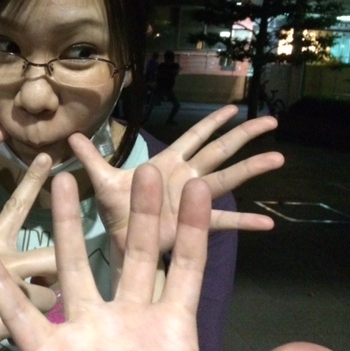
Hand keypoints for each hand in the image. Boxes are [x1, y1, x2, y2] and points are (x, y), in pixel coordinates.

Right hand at [0, 153, 56, 350]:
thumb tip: (24, 280)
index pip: (16, 206)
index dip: (33, 181)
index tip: (48, 158)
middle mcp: (5, 260)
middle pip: (52, 254)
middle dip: (61, 263)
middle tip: (57, 274)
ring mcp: (9, 287)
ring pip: (51, 292)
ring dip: (40, 303)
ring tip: (20, 314)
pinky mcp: (10, 315)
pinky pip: (37, 320)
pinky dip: (29, 327)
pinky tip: (4, 329)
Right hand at [0, 165, 344, 350]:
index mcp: (171, 327)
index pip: (185, 266)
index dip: (191, 227)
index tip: (195, 185)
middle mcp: (127, 319)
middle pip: (132, 253)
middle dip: (138, 212)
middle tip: (141, 168)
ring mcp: (85, 332)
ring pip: (74, 268)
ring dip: (68, 227)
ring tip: (63, 182)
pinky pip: (17, 313)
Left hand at [70, 105, 282, 253]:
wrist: (117, 242)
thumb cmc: (114, 211)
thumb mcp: (103, 180)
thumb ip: (91, 157)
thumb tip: (71, 134)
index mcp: (167, 163)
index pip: (194, 137)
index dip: (213, 122)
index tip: (235, 107)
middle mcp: (185, 177)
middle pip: (219, 151)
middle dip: (243, 135)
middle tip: (271, 122)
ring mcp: (193, 200)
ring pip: (227, 179)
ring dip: (251, 168)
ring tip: (278, 158)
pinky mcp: (194, 224)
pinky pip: (222, 221)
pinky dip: (244, 222)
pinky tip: (267, 223)